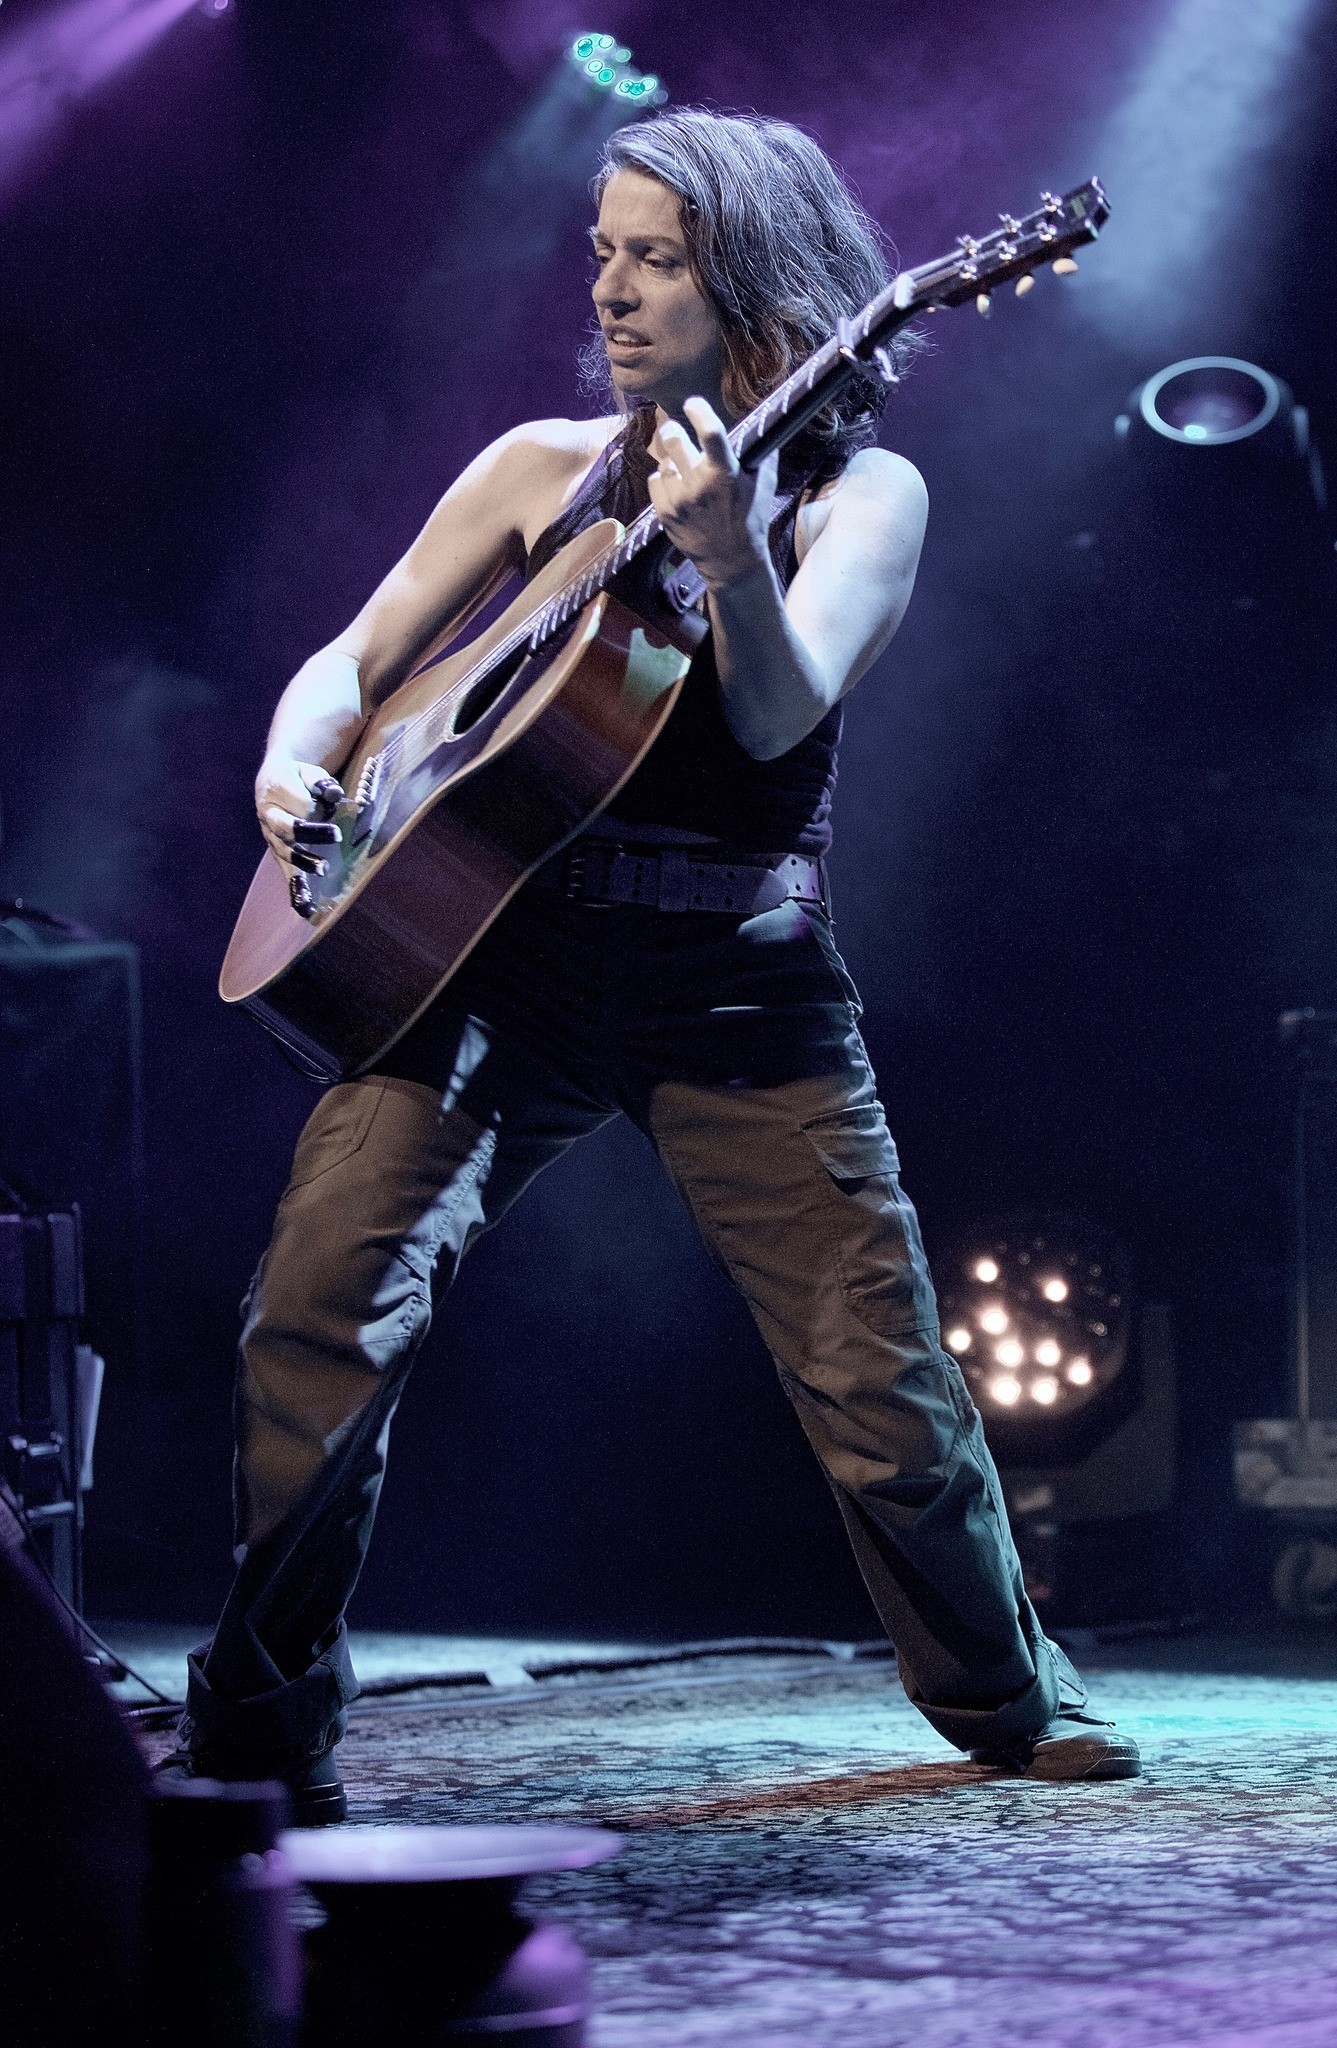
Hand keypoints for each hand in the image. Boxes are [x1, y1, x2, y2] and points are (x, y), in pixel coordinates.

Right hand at [255, 757, 343, 898]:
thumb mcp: (310, 772)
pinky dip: (296, 892)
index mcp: (275, 790)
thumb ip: (321, 782)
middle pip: (286, 827)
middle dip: (310, 832)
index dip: (314, 803)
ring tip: (322, 869)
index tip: (331, 798)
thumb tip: (334, 794)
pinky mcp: (280, 855)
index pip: (297, 802)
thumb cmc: (297, 778)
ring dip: (304, 862)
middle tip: (335, 835)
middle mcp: (269, 815)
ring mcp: (273, 838)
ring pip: (286, 853)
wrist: (272, 781)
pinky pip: (287, 874)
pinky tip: (305, 909)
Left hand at [646, 396, 779, 593]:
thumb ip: (761, 454)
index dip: (698, 410)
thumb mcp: (764, 486)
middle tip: (676, 429)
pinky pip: (654, 480)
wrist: (731, 562)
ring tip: (685, 471)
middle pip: (672, 438)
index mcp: (725, 474)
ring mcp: (678, 500)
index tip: (693, 403)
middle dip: (672, 429)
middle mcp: (698, 484)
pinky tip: (678, 487)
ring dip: (673, 460)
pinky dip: (663, 479)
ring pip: (663, 461)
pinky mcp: (664, 513)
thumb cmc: (751, 520)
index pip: (709, 431)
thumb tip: (762, 423)